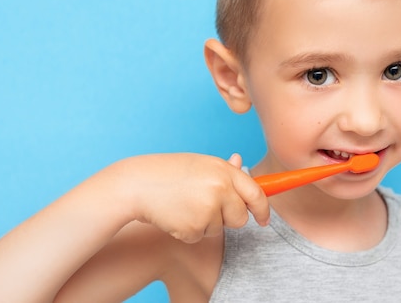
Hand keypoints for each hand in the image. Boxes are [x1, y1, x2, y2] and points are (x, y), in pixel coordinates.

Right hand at [125, 153, 269, 243]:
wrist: (136, 185)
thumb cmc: (166, 173)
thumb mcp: (198, 165)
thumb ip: (222, 171)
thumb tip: (240, 162)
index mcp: (223, 170)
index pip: (256, 192)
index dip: (263, 208)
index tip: (264, 219)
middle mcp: (220, 188)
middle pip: (240, 217)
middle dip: (228, 219)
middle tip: (205, 208)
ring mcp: (209, 208)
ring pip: (219, 229)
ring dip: (205, 224)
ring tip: (183, 205)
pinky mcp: (195, 227)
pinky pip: (200, 237)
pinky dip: (189, 231)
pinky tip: (175, 215)